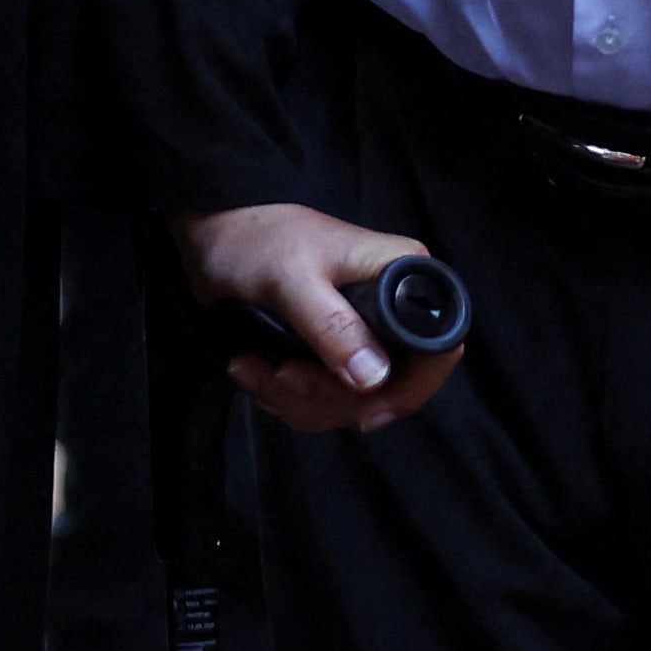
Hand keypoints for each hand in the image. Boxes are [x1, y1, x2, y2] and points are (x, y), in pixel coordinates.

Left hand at [177, 202, 463, 434]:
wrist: (213, 238)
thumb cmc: (256, 242)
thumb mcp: (292, 280)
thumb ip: (333, 327)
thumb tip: (375, 378)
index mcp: (401, 278)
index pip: (437, 350)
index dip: (410, 389)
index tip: (364, 412)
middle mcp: (390, 311)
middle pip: (387, 389)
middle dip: (328, 397)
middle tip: (281, 374)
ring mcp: (359, 337)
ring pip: (349, 404)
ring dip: (295, 400)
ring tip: (252, 368)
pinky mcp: (327, 356)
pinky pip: (319, 403)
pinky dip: (282, 399)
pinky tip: (252, 371)